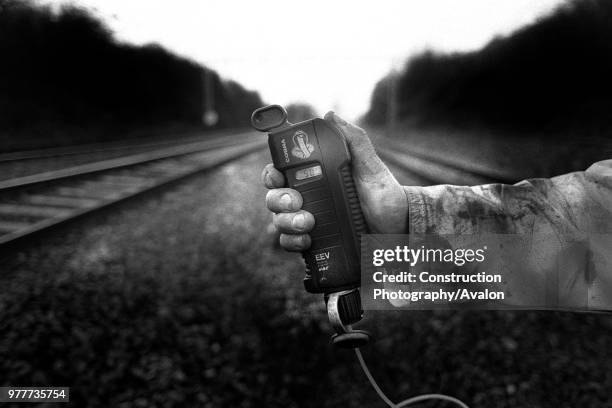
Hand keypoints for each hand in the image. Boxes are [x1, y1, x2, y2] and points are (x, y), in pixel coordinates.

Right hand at [262, 111, 407, 251]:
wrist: (398, 227)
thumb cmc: (384, 193)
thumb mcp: (369, 166)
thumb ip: (353, 140)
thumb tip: (330, 115)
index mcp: (315, 176)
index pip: (281, 171)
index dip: (271, 173)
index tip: (278, 175)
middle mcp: (307, 197)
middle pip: (274, 196)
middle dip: (278, 199)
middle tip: (296, 201)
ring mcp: (307, 219)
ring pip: (278, 220)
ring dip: (286, 221)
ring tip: (307, 223)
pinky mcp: (313, 240)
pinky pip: (289, 242)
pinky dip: (292, 241)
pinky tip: (307, 239)